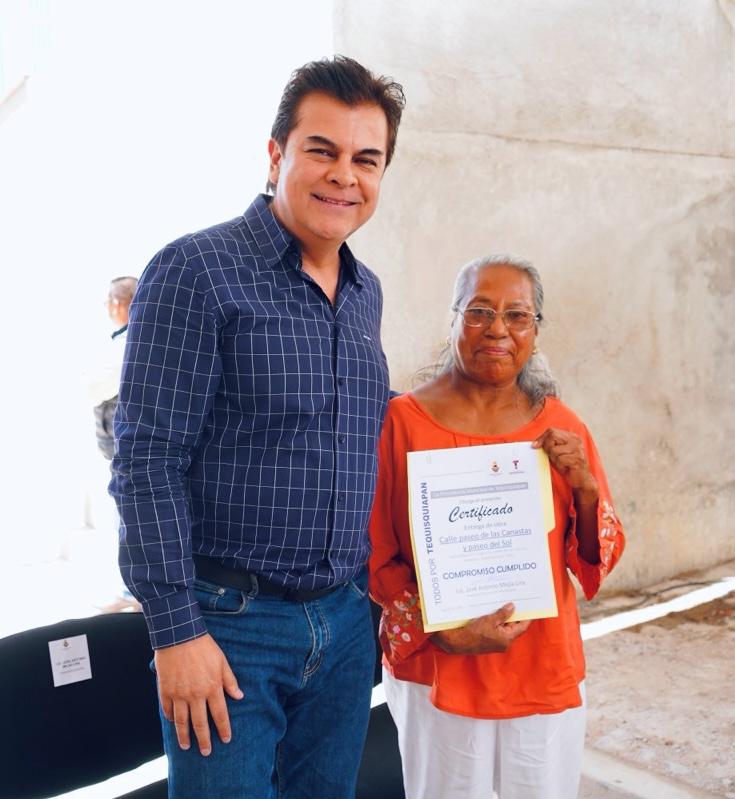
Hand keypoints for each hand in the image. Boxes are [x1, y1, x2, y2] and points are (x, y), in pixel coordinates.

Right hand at [155, 634, 243, 755]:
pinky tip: (173, 723)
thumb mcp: (222, 661)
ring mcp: (179, 694)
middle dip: (204, 740)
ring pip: (181, 721)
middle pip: (200, 724)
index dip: (223, 729)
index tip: (226, 740)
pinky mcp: (165, 690)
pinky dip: (170, 718)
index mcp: (212, 687)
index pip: (220, 715)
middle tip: (206, 752)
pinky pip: (167, 709)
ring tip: (186, 746)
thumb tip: (239, 696)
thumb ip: (230, 681)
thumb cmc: (203, 647)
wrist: (179, 635)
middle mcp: (195, 695)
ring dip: (184, 735)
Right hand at [431, 603, 530, 654]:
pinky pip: (498, 630)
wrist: (458, 642)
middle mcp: (504, 643)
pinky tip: (495, 613)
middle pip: (514, 627)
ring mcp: (497, 643)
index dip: (527, 617)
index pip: (522, 627)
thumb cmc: (474, 632)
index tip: (530, 608)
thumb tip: (512, 606)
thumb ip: (502, 614)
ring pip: (505, 628)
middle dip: (515, 615)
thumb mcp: (489, 620)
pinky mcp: (490, 642)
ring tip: (505, 604)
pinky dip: (498, 622)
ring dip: (505, 618)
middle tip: (517, 602)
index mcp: (507, 639)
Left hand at [532, 427, 598, 502]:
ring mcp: (577, 449)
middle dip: (547, 447)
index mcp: (571, 436)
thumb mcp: (556, 452)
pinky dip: (560, 465)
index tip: (535, 446)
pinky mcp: (577, 459)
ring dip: (554, 459)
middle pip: (553, 436)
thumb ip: (548, 446)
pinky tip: (565, 467)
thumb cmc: (567, 465)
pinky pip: (560, 460)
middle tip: (552, 456)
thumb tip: (534, 444)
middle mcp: (575, 440)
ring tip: (562, 463)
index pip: (551, 431)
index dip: (542, 438)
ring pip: (554, 450)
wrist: (581, 479)